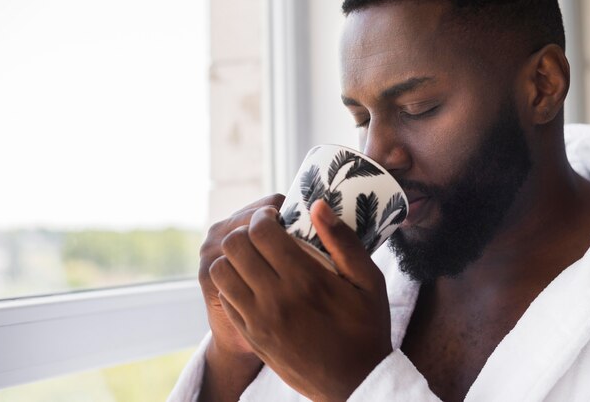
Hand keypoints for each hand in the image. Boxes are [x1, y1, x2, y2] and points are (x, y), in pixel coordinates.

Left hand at [210, 199, 391, 400]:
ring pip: (220, 272)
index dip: (265, 216)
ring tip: (255, 257)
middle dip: (247, 231)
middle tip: (264, 234)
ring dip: (234, 257)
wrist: (355, 384)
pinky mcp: (251, 336)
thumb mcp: (369, 281)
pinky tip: (253, 283)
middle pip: (234, 246)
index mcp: (305, 280)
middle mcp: (274, 299)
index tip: (276, 217)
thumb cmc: (367, 329)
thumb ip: (343, 241)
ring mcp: (258, 321)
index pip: (261, 232)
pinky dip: (232, 283)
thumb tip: (317, 204)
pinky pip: (224, 298)